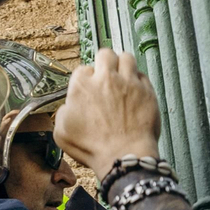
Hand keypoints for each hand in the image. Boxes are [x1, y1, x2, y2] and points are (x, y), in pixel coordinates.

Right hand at [54, 48, 160, 178]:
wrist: (123, 156)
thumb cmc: (92, 148)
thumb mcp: (62, 133)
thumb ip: (62, 112)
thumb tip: (69, 105)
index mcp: (82, 86)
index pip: (82, 69)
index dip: (86, 80)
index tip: (89, 90)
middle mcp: (105, 79)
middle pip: (105, 54)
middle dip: (105, 62)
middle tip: (106, 75)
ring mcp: (128, 83)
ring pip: (127, 58)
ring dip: (123, 65)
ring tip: (122, 77)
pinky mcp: (147, 91)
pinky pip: (143, 76)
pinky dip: (138, 82)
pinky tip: (135, 92)